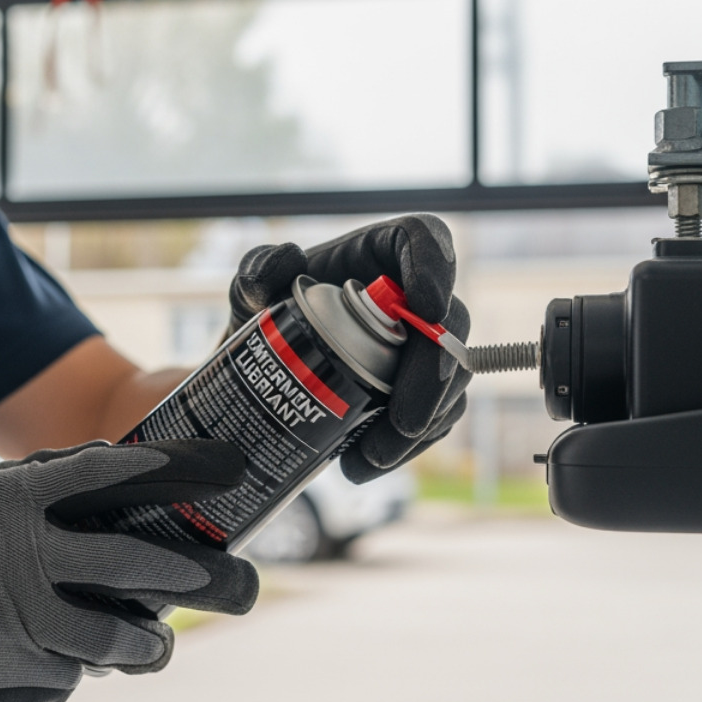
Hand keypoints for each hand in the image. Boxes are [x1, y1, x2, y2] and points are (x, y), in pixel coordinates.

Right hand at [0, 440, 256, 701]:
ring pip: (111, 634)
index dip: (165, 469)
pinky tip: (85, 663)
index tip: (217, 468)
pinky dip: (81, 667)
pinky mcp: (4, 666)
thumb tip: (100, 467)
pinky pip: (66, 671)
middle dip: (187, 571)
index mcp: (12, 499)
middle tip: (220, 578)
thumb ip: (29, 485)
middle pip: (130, 559)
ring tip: (158, 644)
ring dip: (147, 642)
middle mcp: (23, 554)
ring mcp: (15, 614)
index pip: (103, 474)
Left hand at [227, 214, 469, 481]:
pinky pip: (437, 417)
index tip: (426, 308)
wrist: (264, 373)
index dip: (435, 266)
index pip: (423, 238)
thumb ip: (255, 270)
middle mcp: (412, 297)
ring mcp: (422, 346)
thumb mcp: (250, 290)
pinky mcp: (421, 389)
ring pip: (451, 381)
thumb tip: (283, 260)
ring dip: (423, 424)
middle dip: (434, 379)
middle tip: (402, 421)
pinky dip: (408, 447)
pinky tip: (363, 462)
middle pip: (450, 324)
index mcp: (379, 254)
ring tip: (371, 457)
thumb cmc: (264, 317)